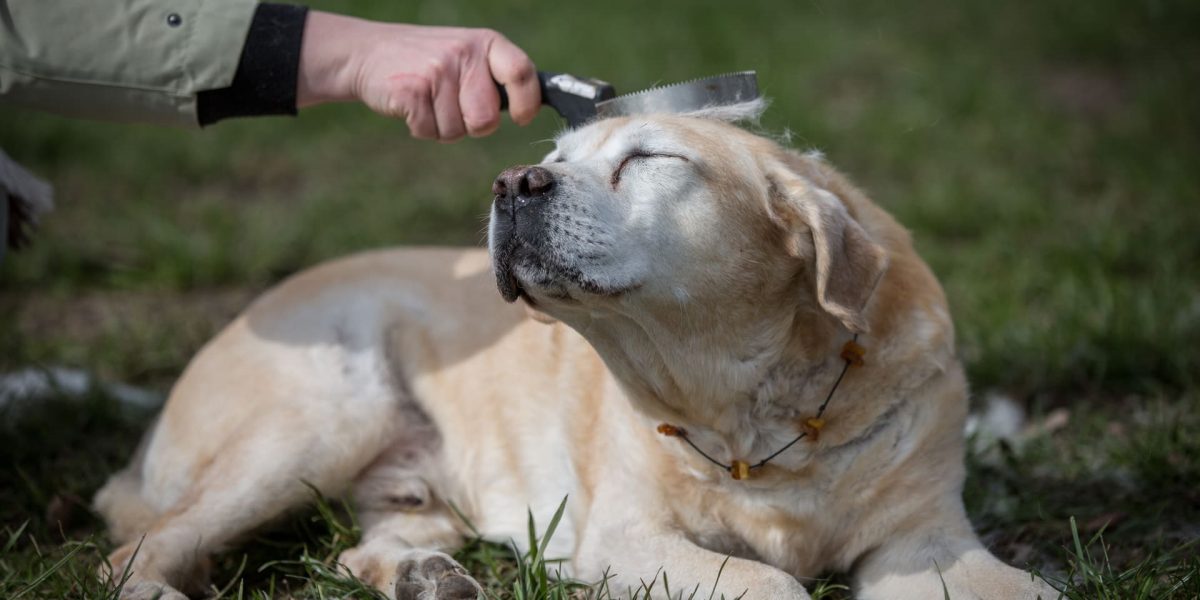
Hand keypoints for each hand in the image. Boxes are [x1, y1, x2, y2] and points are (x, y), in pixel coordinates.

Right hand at [297, 12, 539, 140]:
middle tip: (453, 106)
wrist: (368, 52)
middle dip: (472, 124)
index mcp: (486, 43)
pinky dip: (420, 128)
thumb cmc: (428, 62)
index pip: (522, 72)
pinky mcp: (413, 90)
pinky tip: (412, 105)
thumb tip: (531, 107)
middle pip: (487, 119)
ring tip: (428, 101)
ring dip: (442, 126)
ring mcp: (438, 70)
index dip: (527, 102)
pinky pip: (430, 131)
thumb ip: (496, 77)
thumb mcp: (467, 56)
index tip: (522, 117)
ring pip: (457, 131)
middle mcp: (465, 53)